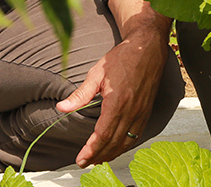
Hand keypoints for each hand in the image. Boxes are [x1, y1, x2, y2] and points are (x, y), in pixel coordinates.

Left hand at [56, 3, 169, 166]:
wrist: (148, 47)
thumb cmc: (123, 57)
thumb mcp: (97, 73)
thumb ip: (80, 94)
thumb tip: (62, 107)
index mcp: (117, 102)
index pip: (102, 135)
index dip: (91, 150)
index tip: (81, 159)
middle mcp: (132, 110)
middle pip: (113, 142)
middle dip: (98, 156)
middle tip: (85, 163)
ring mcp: (141, 112)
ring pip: (126, 142)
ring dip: (111, 153)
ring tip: (98, 159)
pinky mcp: (147, 110)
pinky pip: (136, 135)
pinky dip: (125, 145)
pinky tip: (116, 147)